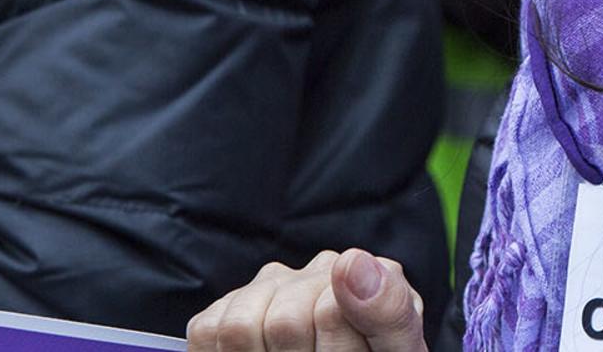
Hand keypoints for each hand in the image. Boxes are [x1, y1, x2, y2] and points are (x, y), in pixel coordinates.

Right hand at [187, 249, 425, 351]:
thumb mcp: (395, 349)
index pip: (330, 313)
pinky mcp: (231, 308)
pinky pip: (206, 330)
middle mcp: (320, 270)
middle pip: (284, 323)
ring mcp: (273, 286)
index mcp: (370, 276)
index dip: (336, 351)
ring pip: (238, 327)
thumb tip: (350, 261)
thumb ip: (388, 309)